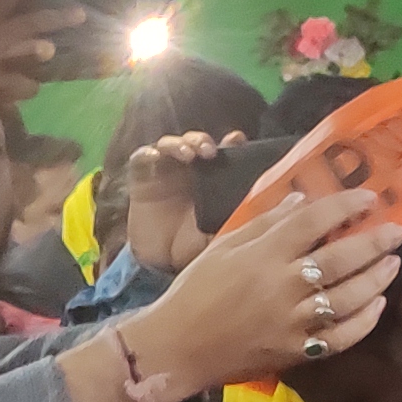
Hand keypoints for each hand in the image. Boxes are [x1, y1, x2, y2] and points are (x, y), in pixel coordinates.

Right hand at [0, 0, 96, 129]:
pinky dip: (29, 88)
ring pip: (35, 51)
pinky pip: (30, 85)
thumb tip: (35, 16)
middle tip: (80, 15)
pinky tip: (20, 90)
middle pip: (31, 21)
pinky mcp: (0, 88)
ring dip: (43, 51)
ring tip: (47, 52)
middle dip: (59, 16)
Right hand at [119, 131, 239, 279]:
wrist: (159, 261)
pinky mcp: (141, 176)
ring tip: (187, 153)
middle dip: (201, 140)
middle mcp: (188, 168)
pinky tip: (154, 157)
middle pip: (195, 142)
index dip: (230, 143)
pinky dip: (147, 153)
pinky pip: (141, 157)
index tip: (236, 140)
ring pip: (170, 144)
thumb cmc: (191, 245)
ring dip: (178, 144)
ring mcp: (164, 169)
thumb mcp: (217, 235)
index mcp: (211, 178)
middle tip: (209, 151)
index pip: (223, 152)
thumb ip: (235, 222)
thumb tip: (260, 213)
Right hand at [127, 185, 401, 392]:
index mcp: (263, 255)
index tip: (369, 199)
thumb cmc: (196, 291)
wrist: (178, 347)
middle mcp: (283, 286)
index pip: (314, 222)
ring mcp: (293, 322)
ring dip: (376, 278)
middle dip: (375, 242)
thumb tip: (304, 200)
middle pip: (341, 259)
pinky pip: (340, 338)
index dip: (345, 206)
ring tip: (392, 264)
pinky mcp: (296, 352)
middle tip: (396, 231)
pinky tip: (376, 305)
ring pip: (348, 298)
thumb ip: (265, 223)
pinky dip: (364, 322)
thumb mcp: (223, 247)